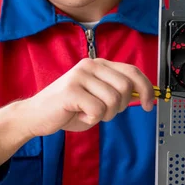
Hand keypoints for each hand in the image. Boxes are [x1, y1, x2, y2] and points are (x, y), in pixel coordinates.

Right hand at [21, 58, 154, 135]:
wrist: (36, 115)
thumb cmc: (67, 109)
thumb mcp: (97, 97)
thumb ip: (116, 93)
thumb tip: (141, 96)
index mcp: (98, 65)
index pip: (132, 71)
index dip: (146, 88)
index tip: (149, 105)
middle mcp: (90, 65)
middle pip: (125, 87)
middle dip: (119, 107)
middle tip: (104, 113)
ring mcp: (79, 76)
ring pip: (112, 100)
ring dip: (105, 115)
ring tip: (88, 113)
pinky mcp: (71, 91)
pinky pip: (97, 110)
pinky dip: (92, 120)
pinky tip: (79, 115)